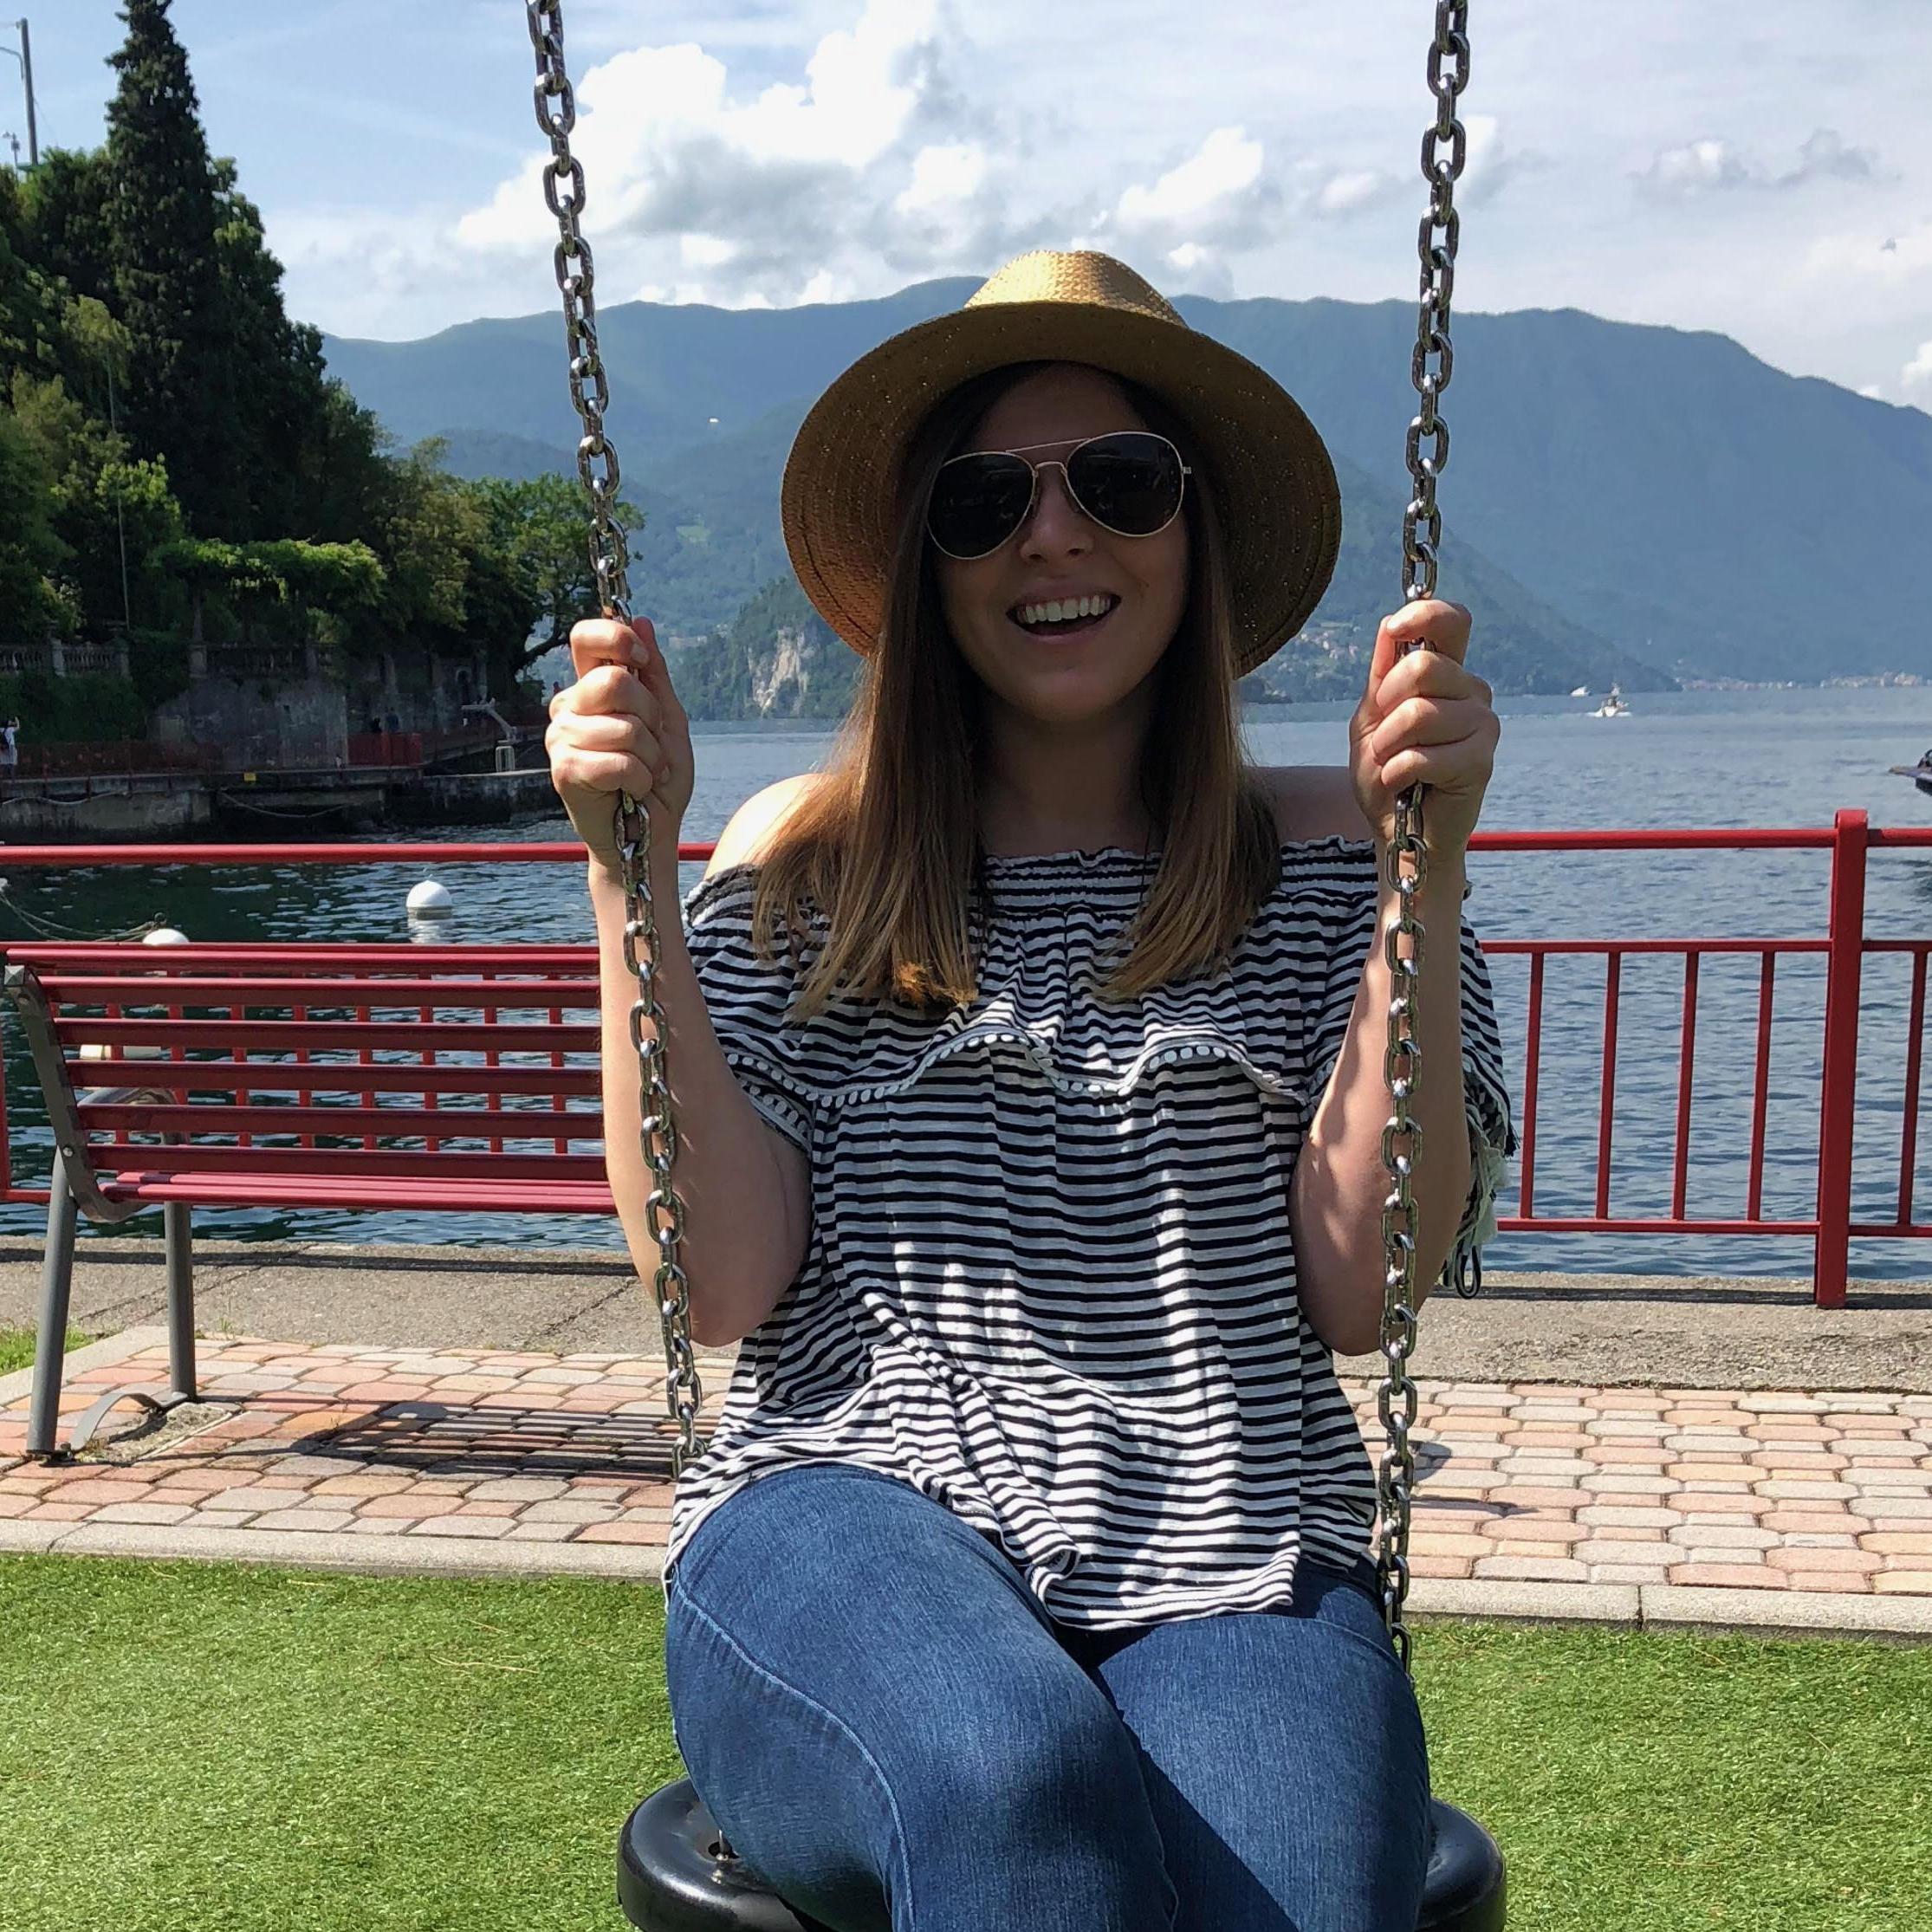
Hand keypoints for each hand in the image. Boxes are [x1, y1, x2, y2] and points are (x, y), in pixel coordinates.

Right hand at [547, 615, 693, 868]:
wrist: (649, 834)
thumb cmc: (657, 778)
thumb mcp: (667, 719)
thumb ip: (654, 674)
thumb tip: (641, 621)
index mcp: (590, 688)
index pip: (585, 637)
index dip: (617, 639)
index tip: (642, 662)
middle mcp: (568, 707)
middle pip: (615, 681)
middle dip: (650, 715)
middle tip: (653, 743)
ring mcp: (560, 738)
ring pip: (624, 727)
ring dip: (651, 755)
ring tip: (646, 772)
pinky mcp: (563, 770)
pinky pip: (618, 761)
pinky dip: (640, 778)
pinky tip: (634, 790)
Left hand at [1348, 599, 1497, 854]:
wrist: (1400, 830)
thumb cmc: (1386, 773)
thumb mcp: (1371, 718)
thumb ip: (1381, 674)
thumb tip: (1390, 624)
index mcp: (1447, 674)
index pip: (1453, 621)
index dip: (1425, 614)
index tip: (1395, 629)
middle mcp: (1472, 692)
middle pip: (1423, 667)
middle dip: (1386, 706)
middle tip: (1383, 737)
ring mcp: (1483, 724)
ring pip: (1419, 714)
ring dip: (1388, 747)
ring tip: (1392, 763)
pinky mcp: (1482, 761)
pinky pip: (1423, 755)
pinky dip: (1398, 773)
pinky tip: (1404, 784)